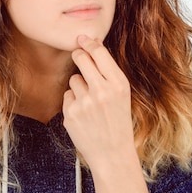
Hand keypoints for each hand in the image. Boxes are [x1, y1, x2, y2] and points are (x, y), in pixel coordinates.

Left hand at [62, 35, 134, 168]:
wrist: (112, 153)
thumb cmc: (118, 120)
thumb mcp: (123, 94)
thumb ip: (108, 72)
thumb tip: (92, 44)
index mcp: (119, 84)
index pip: (99, 53)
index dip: (89, 43)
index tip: (83, 38)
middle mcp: (102, 91)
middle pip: (81, 58)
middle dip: (78, 54)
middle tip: (79, 54)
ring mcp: (85, 102)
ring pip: (74, 79)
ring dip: (79, 86)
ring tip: (91, 102)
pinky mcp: (71, 113)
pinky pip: (68, 95)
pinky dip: (73, 102)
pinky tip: (84, 114)